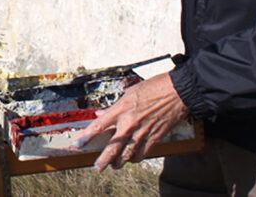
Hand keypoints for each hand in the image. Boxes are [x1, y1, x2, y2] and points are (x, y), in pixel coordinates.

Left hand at [73, 73, 189, 170]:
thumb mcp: (129, 93)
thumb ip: (115, 106)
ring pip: (127, 154)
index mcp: (122, 109)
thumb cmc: (154, 88)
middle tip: (98, 167)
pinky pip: (142, 154)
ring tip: (114, 165)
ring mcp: (142, 132)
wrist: (177, 92)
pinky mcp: (155, 138)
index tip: (78, 144)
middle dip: (103, 160)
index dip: (87, 136)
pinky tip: (132, 158)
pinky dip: (135, 158)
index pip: (99, 125)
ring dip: (119, 162)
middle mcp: (130, 123)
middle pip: (112, 147)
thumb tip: (102, 114)